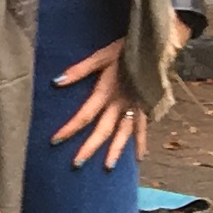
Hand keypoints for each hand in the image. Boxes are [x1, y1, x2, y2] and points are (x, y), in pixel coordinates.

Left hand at [49, 36, 148, 170]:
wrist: (157, 44)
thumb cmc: (126, 49)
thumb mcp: (101, 55)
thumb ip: (80, 70)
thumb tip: (56, 81)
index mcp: (107, 91)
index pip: (84, 115)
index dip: (69, 128)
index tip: (55, 141)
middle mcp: (121, 103)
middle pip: (103, 130)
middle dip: (89, 148)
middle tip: (76, 165)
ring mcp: (136, 106)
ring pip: (124, 133)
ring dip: (115, 151)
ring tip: (107, 168)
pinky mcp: (147, 106)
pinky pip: (143, 128)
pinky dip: (141, 143)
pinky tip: (138, 158)